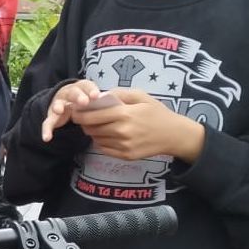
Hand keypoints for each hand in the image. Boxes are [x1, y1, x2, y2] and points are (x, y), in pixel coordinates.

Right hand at [41, 79, 103, 140]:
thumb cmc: (87, 100)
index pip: (86, 86)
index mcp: (82, 88)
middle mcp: (68, 93)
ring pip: (58, 104)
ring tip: (59, 110)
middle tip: (84, 102)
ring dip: (58, 106)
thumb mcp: (96, 98)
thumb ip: (105, 101)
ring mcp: (58, 103)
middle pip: (72, 93)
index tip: (96, 96)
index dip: (90, 90)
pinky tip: (47, 137)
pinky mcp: (52, 116)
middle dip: (77, 97)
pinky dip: (47, 129)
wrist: (66, 100)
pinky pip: (48, 122)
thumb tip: (120, 105)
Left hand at [73, 88, 204, 162]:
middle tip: (83, 118)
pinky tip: (107, 135)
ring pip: (96, 139)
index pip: (92, 116)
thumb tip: (99, 95)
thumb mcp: (141, 96)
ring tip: (97, 125)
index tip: (74, 111)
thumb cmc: (157, 113)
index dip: (79, 114)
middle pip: (91, 128)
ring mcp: (123, 145)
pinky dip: (101, 142)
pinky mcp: (125, 156)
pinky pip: (104, 149)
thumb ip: (119, 93)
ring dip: (93, 132)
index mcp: (124, 114)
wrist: (173, 135)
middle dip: (84, 123)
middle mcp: (121, 131)